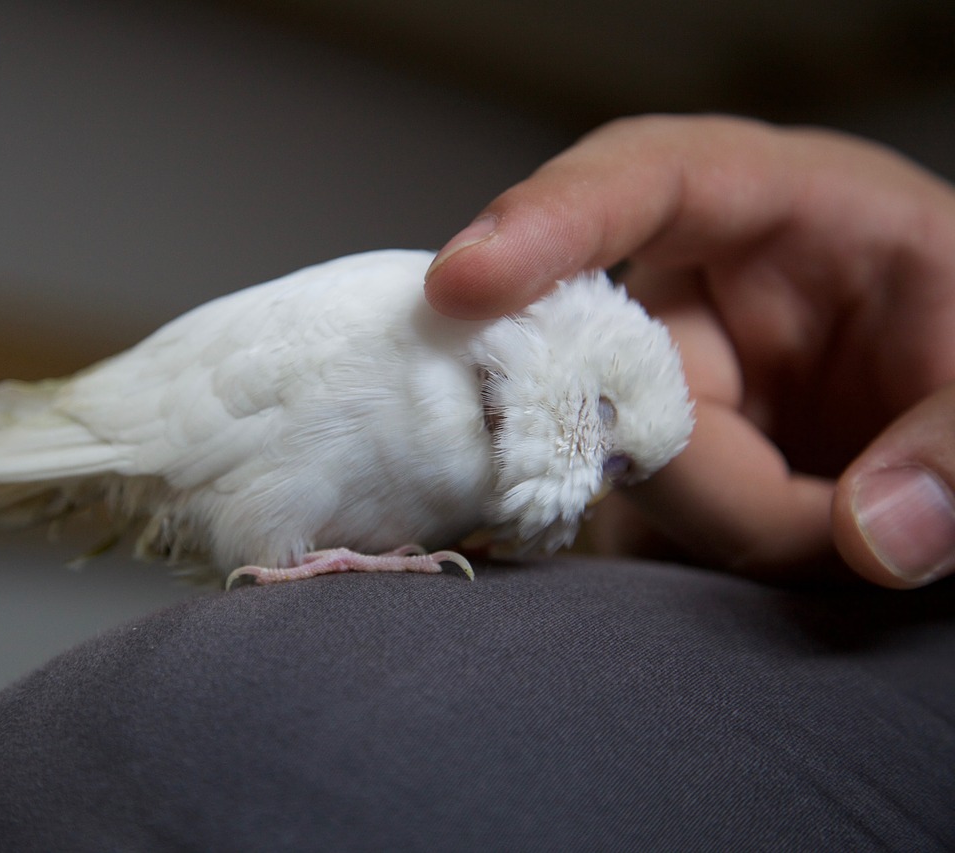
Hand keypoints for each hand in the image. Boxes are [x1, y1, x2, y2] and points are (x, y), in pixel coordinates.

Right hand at [424, 115, 954, 587]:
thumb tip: (872, 535)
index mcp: (796, 208)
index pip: (648, 178)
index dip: (550, 221)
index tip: (462, 286)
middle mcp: (709, 287)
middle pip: (608, 362)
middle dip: (694, 462)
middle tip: (822, 526)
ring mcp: (671, 379)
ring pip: (617, 466)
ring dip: (733, 527)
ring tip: (852, 535)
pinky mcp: (658, 461)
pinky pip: (632, 518)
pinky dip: (694, 558)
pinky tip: (782, 548)